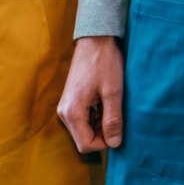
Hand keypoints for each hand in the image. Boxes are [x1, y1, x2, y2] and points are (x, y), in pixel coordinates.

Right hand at [57, 35, 124, 152]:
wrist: (95, 39)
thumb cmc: (104, 62)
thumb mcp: (113, 92)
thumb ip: (113, 120)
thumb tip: (115, 143)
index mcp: (72, 112)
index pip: (86, 145)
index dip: (105, 142)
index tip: (118, 127)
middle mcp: (64, 113)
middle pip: (85, 139)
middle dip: (103, 133)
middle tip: (117, 112)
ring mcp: (66, 107)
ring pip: (85, 129)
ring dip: (101, 123)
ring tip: (111, 103)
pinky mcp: (71, 101)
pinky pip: (84, 119)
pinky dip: (97, 116)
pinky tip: (105, 100)